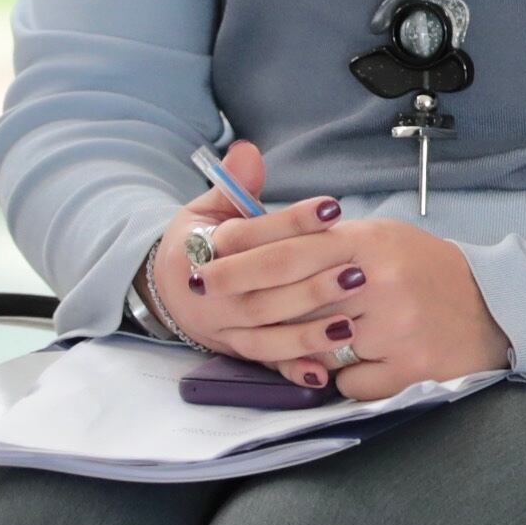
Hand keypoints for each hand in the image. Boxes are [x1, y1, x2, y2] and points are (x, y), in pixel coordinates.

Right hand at [141, 144, 344, 383]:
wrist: (168, 284)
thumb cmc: (202, 240)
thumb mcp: (209, 208)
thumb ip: (233, 185)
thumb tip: (246, 153)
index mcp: (204, 251)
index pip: (248, 236)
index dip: (291, 222)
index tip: (333, 209)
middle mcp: (212, 294)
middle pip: (260, 292)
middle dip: (309, 282)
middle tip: (356, 271)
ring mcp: (224, 326)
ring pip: (265, 333)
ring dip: (307, 331)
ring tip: (350, 321)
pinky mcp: (236, 348)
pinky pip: (264, 361)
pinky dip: (292, 367)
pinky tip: (323, 371)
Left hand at [194, 194, 510, 400]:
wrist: (496, 308)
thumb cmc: (427, 272)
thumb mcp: (383, 238)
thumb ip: (328, 238)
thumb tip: (254, 233)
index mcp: (375, 244)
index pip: (293, 245)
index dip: (241, 254)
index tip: (204, 260)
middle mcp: (382, 283)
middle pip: (292, 295)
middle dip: (242, 294)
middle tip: (206, 295)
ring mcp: (394, 329)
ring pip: (313, 344)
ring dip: (294, 343)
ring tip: (291, 335)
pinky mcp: (407, 370)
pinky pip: (347, 383)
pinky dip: (344, 378)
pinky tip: (359, 365)